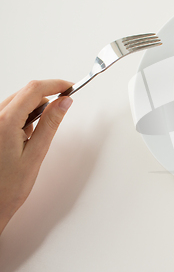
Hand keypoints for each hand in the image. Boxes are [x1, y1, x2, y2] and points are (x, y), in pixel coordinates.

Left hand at [0, 80, 72, 235]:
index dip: (55, 84)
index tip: (69, 87)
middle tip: (64, 104)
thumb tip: (64, 103)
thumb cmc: (7, 187)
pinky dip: (22, 117)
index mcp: (4, 122)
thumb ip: (51, 124)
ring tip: (38, 133)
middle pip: (24, 93)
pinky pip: (8, 113)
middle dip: (46, 96)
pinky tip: (25, 136)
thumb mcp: (37, 154)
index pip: (34, 90)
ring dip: (33, 108)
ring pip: (16, 101)